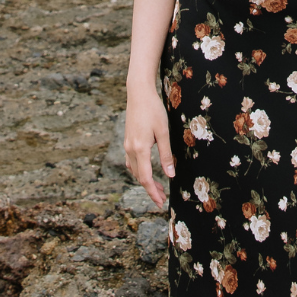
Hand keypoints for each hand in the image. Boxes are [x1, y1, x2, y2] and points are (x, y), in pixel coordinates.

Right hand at [123, 85, 175, 208]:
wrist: (138, 94)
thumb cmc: (153, 110)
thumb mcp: (164, 132)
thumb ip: (166, 155)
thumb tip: (170, 175)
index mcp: (140, 149)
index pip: (145, 178)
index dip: (153, 192)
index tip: (160, 202)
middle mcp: (130, 149)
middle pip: (139, 176)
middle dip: (150, 189)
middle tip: (162, 198)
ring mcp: (127, 145)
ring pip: (134, 170)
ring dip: (145, 180)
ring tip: (157, 187)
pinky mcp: (127, 140)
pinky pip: (131, 161)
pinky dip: (139, 170)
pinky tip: (146, 171)